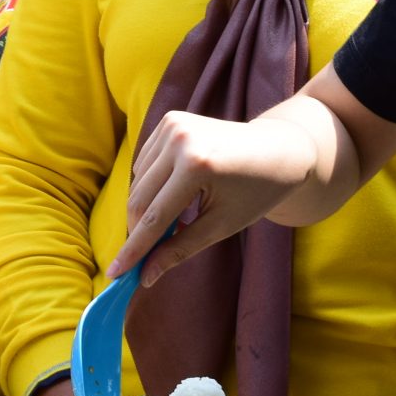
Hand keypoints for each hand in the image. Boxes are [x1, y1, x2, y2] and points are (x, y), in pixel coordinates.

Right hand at [117, 107, 318, 283]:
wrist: (280, 148)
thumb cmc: (256, 192)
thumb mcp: (222, 226)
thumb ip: (180, 249)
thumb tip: (146, 276)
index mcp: (197, 166)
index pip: (154, 218)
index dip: (133, 250)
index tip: (115, 275)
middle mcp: (180, 139)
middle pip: (139, 199)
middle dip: (139, 231)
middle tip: (147, 256)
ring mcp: (173, 124)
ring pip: (138, 182)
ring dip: (147, 207)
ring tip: (179, 216)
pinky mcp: (170, 119)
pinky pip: (145, 163)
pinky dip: (152, 184)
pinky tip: (177, 189)